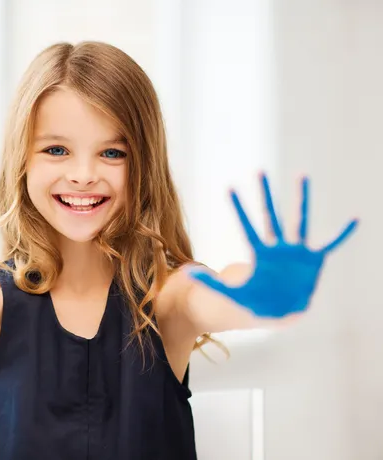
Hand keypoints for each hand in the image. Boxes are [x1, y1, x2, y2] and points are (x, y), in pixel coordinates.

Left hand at [187, 173, 357, 317]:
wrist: (280, 312)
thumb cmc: (256, 302)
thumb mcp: (232, 294)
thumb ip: (211, 283)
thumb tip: (185, 273)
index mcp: (259, 254)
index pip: (247, 227)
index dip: (238, 208)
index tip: (228, 188)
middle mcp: (278, 247)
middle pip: (270, 216)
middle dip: (265, 194)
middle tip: (259, 170)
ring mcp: (297, 251)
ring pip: (299, 221)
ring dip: (301, 200)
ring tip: (302, 175)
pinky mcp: (314, 260)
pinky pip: (331, 244)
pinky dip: (342, 234)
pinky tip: (355, 219)